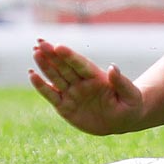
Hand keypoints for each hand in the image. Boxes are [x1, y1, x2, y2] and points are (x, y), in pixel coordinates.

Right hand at [28, 39, 145, 135]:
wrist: (122, 121)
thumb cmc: (130, 105)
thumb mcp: (131, 95)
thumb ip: (121, 82)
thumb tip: (113, 67)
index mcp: (97, 77)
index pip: (81, 65)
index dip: (70, 56)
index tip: (59, 46)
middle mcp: (82, 82)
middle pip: (64, 66)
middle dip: (52, 55)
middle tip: (40, 42)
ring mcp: (72, 93)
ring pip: (56, 77)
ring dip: (45, 65)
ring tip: (35, 52)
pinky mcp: (65, 107)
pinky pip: (51, 95)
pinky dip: (41, 86)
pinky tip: (32, 75)